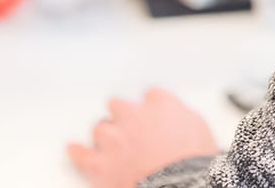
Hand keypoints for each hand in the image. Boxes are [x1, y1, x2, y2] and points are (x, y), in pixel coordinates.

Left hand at [67, 88, 220, 187]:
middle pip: (119, 106)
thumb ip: (184, 117)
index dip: (152, 109)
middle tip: (131, 131)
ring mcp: (114, 138)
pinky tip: (74, 150)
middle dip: (124, 117)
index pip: (152, 96)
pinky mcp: (100, 163)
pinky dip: (77, 153)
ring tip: (113, 147)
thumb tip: (180, 119)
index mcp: (161, 105)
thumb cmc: (193, 162)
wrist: (178, 186)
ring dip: (106, 136)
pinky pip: (80, 154)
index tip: (154, 118)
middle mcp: (133, 116)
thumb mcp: (200, 129)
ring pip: (100, 128)